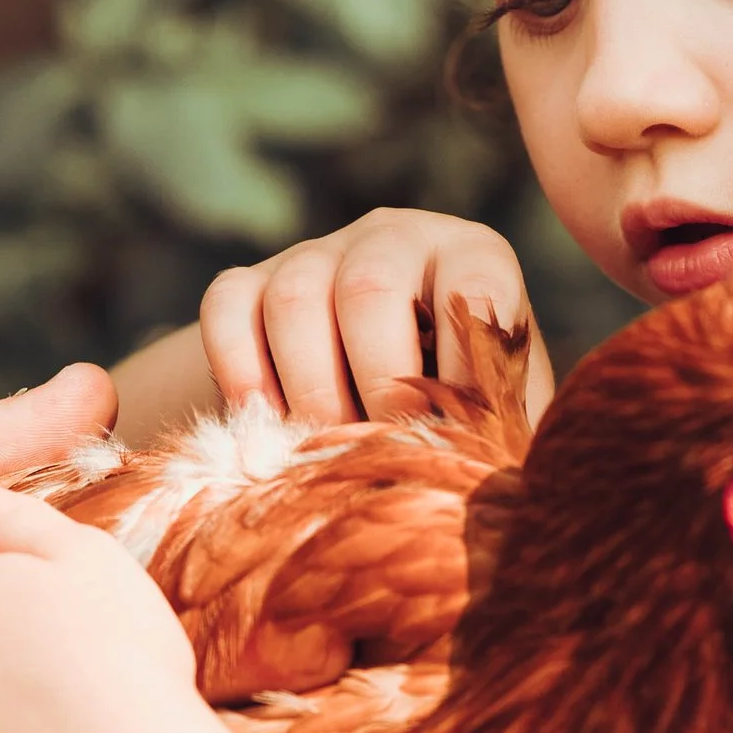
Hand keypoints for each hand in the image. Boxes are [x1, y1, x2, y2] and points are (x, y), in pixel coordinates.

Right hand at [196, 208, 553, 426]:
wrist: (367, 388)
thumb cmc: (454, 405)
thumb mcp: (495, 411)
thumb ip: (503, 433)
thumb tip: (505, 493)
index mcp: (471, 258)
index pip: (476, 284)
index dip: (466, 365)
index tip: (457, 431)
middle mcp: (393, 239)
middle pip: (371, 287)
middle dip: (379, 385)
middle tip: (386, 448)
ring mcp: (314, 253)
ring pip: (295, 299)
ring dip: (311, 389)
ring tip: (330, 447)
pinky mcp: (247, 281)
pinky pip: (227, 311)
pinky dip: (243, 376)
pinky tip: (268, 424)